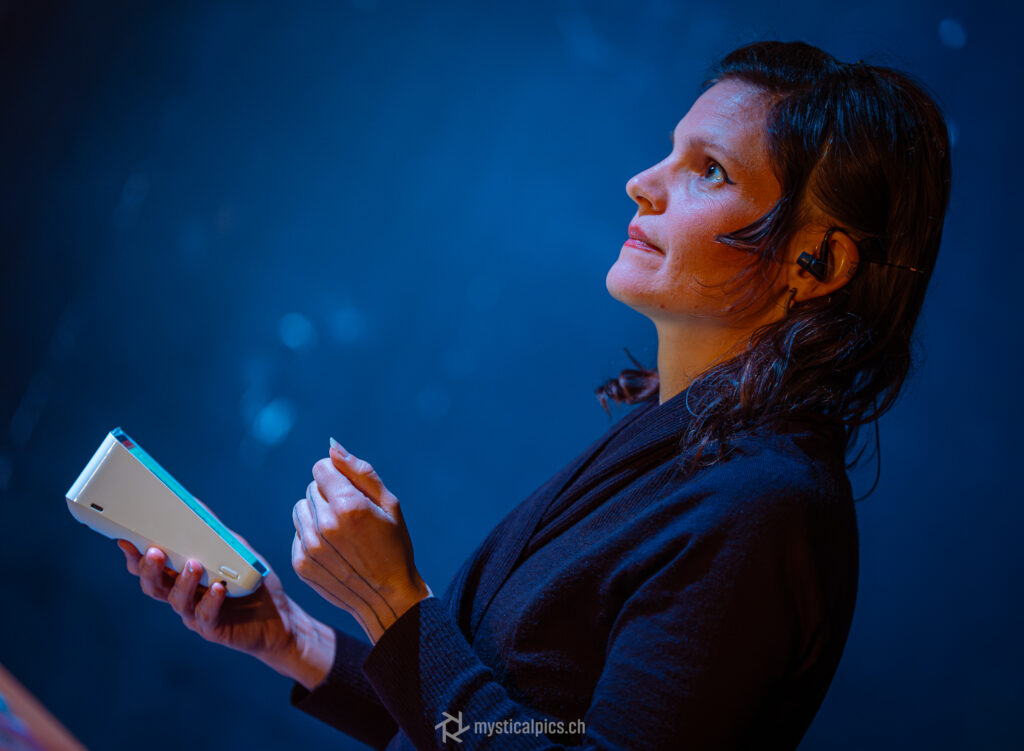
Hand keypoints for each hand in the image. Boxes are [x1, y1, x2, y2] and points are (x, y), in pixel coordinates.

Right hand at [118, 533, 333, 689]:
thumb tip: (195, 504)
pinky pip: (206, 615)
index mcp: (181, 577)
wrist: (279, 619)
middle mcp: (184, 596)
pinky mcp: (214, 628)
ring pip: (177, 600)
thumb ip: (215, 533)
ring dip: (183, 581)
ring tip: (193, 565)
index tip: (126, 539)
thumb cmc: (251, 583)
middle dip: (150, 569)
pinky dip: (210, 600)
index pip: (151, 568)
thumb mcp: (235, 551)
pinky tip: (218, 588)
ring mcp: (196, 614)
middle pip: (154, 586)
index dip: (135, 556)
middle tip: (154, 551)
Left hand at [291, 440, 431, 643]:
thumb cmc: (395, 546)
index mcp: (348, 506)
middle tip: (352, 518)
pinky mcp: (300, 563)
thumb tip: (332, 446)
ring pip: (301, 509)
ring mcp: (309, 546)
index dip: (337, 476)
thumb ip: (360, 471)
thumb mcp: (389, 504)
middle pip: (311, 488)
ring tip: (341, 533)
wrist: (388, 598)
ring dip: (317, 515)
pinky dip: (312, 536)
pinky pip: (298, 533)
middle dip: (329, 495)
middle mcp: (325, 525)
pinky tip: (333, 550)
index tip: (351, 492)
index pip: (320, 468)